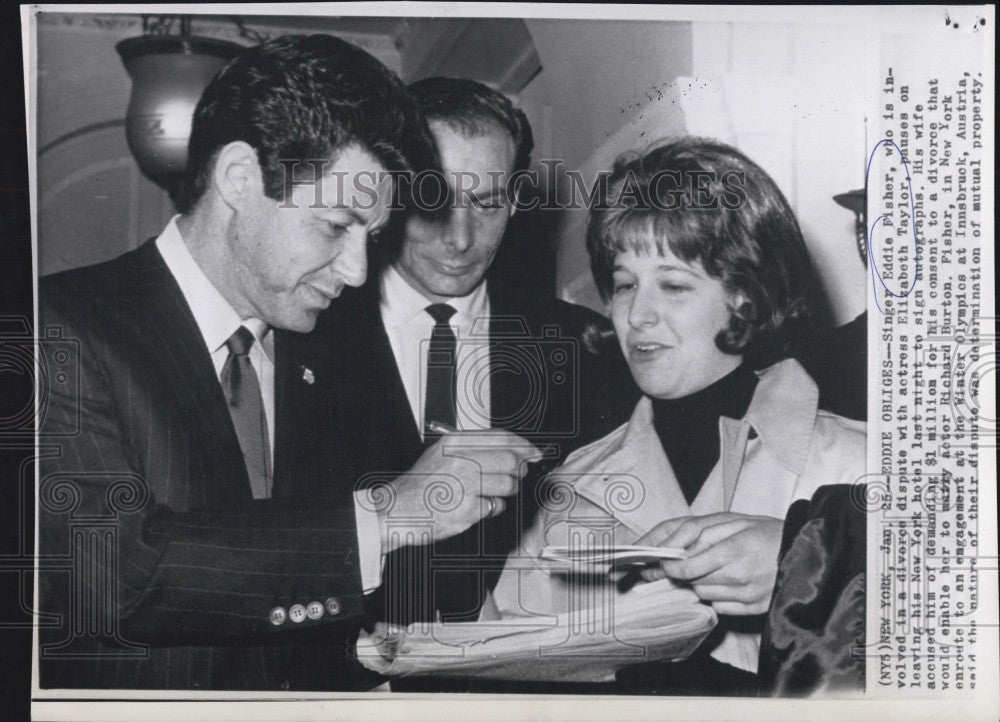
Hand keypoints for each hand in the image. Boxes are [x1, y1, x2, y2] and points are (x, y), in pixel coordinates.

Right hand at [376, 430, 540, 552]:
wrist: (398, 510)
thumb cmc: (422, 484)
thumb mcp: (442, 453)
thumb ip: (474, 448)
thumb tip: (515, 449)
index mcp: (455, 443)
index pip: (502, 437)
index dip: (524, 445)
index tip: (534, 453)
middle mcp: (461, 460)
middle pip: (511, 461)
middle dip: (519, 470)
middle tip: (516, 475)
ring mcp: (465, 486)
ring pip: (508, 485)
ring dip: (504, 491)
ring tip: (486, 492)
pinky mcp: (468, 509)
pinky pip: (495, 507)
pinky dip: (490, 508)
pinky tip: (473, 506)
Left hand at [632, 512, 783, 614]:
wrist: (806, 550)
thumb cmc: (766, 531)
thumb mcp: (733, 521)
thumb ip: (701, 533)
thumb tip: (673, 548)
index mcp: (733, 551)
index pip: (687, 569)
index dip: (670, 567)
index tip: (664, 562)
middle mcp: (740, 577)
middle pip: (693, 583)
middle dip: (685, 574)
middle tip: (687, 563)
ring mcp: (748, 596)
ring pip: (705, 595)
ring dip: (701, 583)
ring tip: (715, 568)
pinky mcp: (755, 608)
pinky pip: (721, 607)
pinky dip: (717, 596)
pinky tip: (728, 582)